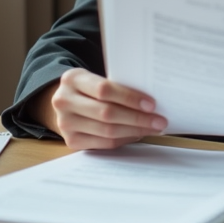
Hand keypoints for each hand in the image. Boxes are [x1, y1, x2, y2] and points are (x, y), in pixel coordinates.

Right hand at [33, 68, 167, 149]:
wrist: (65, 102)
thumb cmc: (89, 88)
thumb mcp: (95, 79)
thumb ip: (115, 86)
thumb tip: (149, 102)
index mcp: (72, 79)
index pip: (104, 90)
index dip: (129, 98)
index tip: (151, 104)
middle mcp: (64, 101)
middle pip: (106, 113)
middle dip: (137, 118)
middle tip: (159, 121)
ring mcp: (65, 123)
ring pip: (107, 131)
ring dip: (134, 131)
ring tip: (152, 128)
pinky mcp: (71, 141)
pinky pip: (103, 143)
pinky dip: (124, 139)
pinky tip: (136, 134)